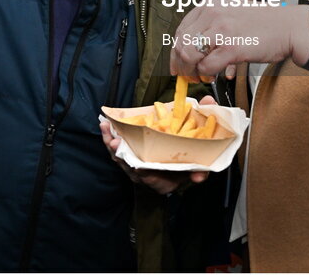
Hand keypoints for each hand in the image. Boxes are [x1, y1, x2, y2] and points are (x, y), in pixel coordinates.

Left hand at [99, 95, 216, 194]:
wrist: (183, 153)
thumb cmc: (191, 160)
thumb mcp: (200, 165)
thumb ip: (201, 170)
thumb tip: (200, 176)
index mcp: (164, 183)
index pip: (153, 182)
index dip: (146, 176)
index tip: (140, 168)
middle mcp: (147, 178)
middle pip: (131, 170)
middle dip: (122, 157)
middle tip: (116, 144)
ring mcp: (136, 168)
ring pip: (121, 159)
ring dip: (112, 144)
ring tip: (108, 128)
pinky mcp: (130, 156)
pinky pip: (117, 149)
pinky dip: (110, 137)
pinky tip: (106, 125)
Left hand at [170, 4, 308, 80]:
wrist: (288, 27)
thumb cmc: (263, 24)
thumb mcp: (231, 14)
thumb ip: (211, 26)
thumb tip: (190, 49)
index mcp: (210, 4)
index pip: (180, 30)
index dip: (176, 51)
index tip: (178, 64)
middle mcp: (212, 13)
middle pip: (180, 44)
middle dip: (181, 64)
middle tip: (187, 75)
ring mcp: (221, 29)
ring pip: (189, 55)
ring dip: (192, 71)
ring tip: (201, 77)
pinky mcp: (231, 46)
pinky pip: (207, 66)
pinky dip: (207, 74)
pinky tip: (215, 74)